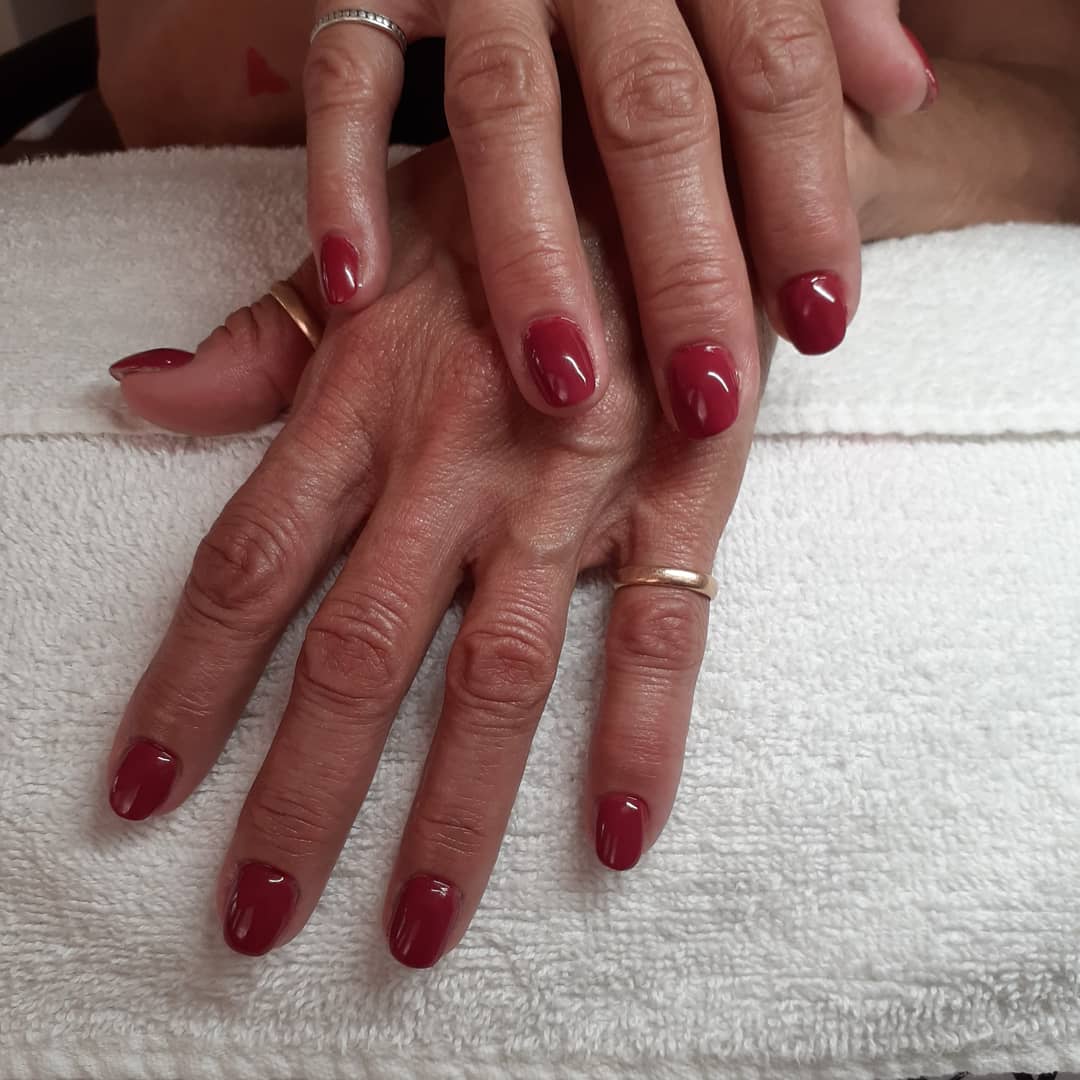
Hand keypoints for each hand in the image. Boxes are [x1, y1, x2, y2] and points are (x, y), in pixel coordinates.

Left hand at [106, 140, 772, 965]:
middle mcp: (454, 466)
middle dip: (295, 797)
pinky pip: (662, 638)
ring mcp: (569, 493)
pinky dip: (640, 742)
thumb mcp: (369, 244)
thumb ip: (259, 337)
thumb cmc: (506, 200)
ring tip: (412, 928)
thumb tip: (137, 388)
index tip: (138, 794)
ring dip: (450, 810)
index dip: (182, 691)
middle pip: (353, 658)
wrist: (666, 155)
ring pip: (495, 676)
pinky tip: (612, 841)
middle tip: (250, 919)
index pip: (246, 571)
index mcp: (364, 402)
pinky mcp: (677, 500)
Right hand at [305, 0, 933, 427]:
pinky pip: (346, 73)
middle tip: (707, 398)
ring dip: (532, 254)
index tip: (825, 324)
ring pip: (505, 109)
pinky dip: (346, 176)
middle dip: (683, 264)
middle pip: (650, 111)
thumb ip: (826, 11)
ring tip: (565, 385)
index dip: (807, 196)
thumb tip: (905, 90)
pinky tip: (361, 285)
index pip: (775, 68)